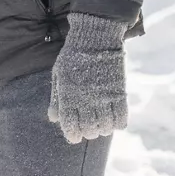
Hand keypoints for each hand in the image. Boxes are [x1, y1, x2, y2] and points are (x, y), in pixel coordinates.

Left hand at [48, 13, 129, 143]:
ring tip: (100, 123)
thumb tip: (53, 119)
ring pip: (105, 127)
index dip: (72, 135)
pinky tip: (113, 121)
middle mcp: (86, 99)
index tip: (74, 137)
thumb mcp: (58, 74)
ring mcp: (104, 97)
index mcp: (68, 94)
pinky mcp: (119, 93)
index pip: (70, 125)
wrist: (95, 38)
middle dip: (87, 132)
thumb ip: (56, 97)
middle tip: (87, 128)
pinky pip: (121, 118)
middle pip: (89, 129)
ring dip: (102, 129)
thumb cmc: (72, 56)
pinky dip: (117, 124)